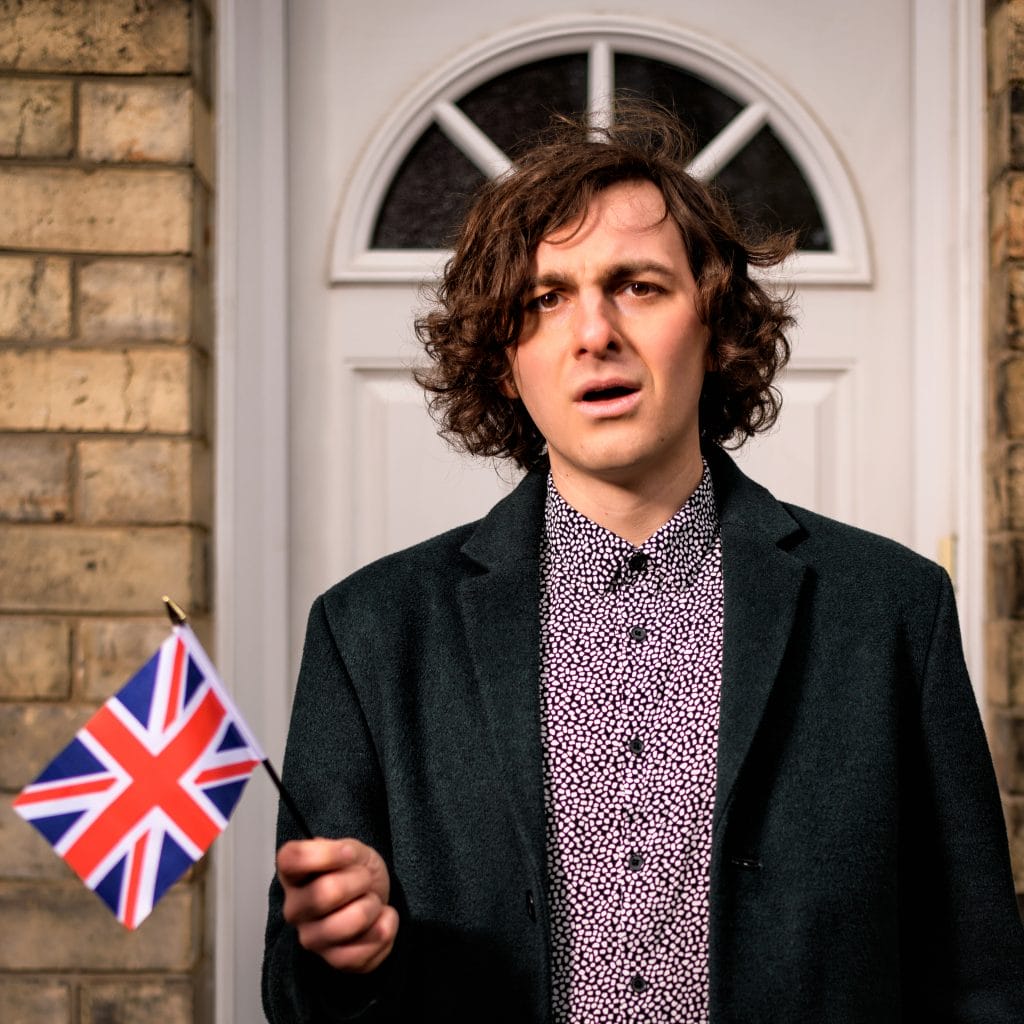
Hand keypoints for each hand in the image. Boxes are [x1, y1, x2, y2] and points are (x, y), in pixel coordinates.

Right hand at [277, 837, 398, 972]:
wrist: (374, 896)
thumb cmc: (356, 872)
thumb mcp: (351, 849)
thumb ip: (344, 849)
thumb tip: (346, 854)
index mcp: (292, 875)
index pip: (292, 858)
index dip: (327, 854)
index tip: (350, 853)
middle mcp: (294, 909)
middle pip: (327, 893)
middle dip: (360, 880)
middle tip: (365, 879)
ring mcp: (311, 939)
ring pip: (350, 923)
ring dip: (373, 906)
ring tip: (372, 902)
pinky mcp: (334, 961)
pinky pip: (363, 952)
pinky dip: (385, 929)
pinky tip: (381, 920)